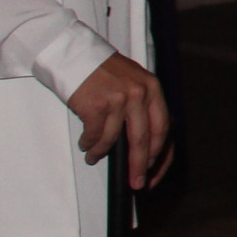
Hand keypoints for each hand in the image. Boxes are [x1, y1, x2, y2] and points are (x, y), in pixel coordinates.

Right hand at [66, 50, 172, 188]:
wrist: (73, 54)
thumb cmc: (101, 70)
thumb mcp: (132, 81)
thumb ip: (142, 106)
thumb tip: (146, 143)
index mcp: (153, 88)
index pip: (164, 127)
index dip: (160, 153)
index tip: (154, 170)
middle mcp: (140, 93)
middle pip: (144, 139)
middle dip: (140, 165)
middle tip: (136, 182)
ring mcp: (119, 99)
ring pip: (115, 139)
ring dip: (103, 153)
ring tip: (95, 157)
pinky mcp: (97, 105)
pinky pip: (95, 134)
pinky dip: (90, 144)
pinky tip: (86, 145)